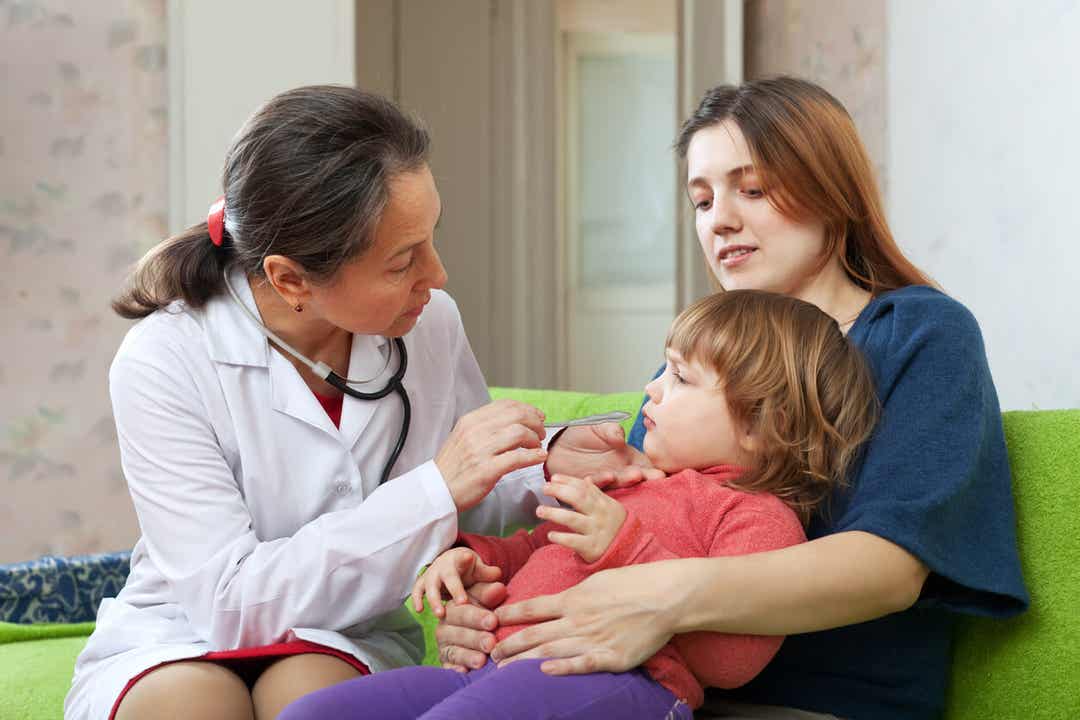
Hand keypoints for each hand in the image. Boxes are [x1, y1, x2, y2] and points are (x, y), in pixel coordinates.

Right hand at [411, 548, 501, 618]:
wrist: (449, 562)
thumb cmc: (466, 568)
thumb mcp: (478, 568)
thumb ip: (488, 573)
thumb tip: (498, 574)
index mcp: (459, 560)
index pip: (462, 558)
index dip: (464, 559)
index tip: (467, 558)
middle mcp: (443, 566)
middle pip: (448, 576)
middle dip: (454, 589)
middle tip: (463, 602)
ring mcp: (431, 575)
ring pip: (430, 585)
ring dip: (435, 600)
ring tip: (440, 614)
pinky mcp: (422, 584)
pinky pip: (417, 591)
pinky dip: (417, 599)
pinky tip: (419, 610)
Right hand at [435, 581, 506, 671]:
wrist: (476, 629)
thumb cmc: (482, 609)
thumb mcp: (484, 598)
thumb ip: (489, 593)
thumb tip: (499, 587)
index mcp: (453, 608)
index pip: (463, 612)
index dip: (478, 616)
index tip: (494, 620)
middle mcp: (444, 627)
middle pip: (458, 633)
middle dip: (475, 638)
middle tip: (491, 642)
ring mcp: (444, 646)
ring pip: (454, 651)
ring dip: (468, 656)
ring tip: (482, 661)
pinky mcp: (445, 662)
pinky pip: (449, 667)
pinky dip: (456, 670)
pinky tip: (466, 672)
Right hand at [436, 399, 546, 511]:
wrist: (436, 491)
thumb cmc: (453, 467)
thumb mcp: (463, 437)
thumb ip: (485, 426)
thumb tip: (513, 420)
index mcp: (470, 421)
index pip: (506, 405)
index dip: (527, 409)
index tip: (537, 416)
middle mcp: (475, 432)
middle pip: (517, 415)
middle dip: (535, 422)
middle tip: (540, 432)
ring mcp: (480, 451)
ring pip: (519, 433)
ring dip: (535, 439)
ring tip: (537, 446)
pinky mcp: (487, 470)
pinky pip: (517, 458)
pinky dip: (533, 456)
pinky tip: (539, 457)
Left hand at [489, 562, 680, 674]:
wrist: (665, 596)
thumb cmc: (634, 583)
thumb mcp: (598, 581)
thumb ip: (576, 593)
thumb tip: (559, 601)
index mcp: (574, 598)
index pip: (533, 608)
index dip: (510, 615)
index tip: (492, 621)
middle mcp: (578, 619)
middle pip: (535, 634)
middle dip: (508, 644)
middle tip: (487, 653)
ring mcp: (593, 639)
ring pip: (550, 651)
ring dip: (524, 661)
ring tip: (503, 670)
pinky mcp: (611, 657)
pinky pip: (582, 664)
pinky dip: (562, 669)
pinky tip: (543, 673)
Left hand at [536, 474, 625, 562]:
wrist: (629, 551)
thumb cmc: (614, 526)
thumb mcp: (609, 507)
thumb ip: (596, 494)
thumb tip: (585, 479)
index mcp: (603, 502)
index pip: (583, 487)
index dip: (567, 481)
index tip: (553, 478)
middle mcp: (599, 515)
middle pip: (577, 498)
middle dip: (559, 491)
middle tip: (544, 489)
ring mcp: (595, 531)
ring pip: (572, 519)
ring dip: (553, 513)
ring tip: (539, 510)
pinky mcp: (591, 548)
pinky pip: (573, 541)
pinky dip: (560, 537)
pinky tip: (550, 535)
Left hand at [545, 423, 664, 487]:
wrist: (557, 446)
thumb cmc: (582, 434)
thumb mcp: (597, 427)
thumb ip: (609, 430)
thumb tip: (620, 435)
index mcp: (627, 457)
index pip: (645, 464)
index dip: (653, 469)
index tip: (660, 472)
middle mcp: (619, 471)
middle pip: (635, 476)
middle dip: (642, 477)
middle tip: (645, 474)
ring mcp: (604, 480)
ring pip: (616, 482)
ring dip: (623, 479)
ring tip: (629, 474)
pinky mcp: (588, 486)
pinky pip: (594, 485)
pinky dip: (598, 482)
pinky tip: (600, 477)